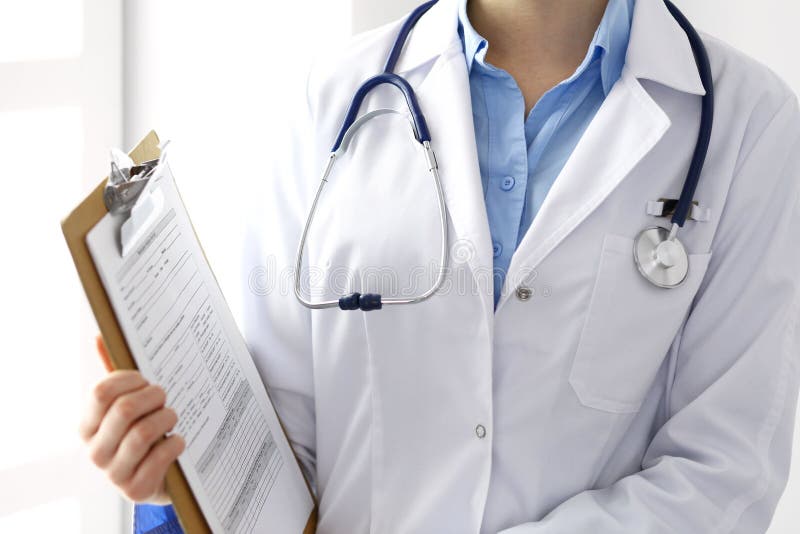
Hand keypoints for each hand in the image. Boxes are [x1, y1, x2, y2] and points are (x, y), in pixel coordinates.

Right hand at [79, 336, 184, 503]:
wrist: (163, 476)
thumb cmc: (145, 431)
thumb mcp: (131, 403)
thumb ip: (116, 375)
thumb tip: (99, 336)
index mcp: (88, 425)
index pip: (101, 392)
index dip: (129, 379)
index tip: (145, 379)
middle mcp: (95, 450)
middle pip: (124, 410)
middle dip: (153, 396)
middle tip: (164, 396)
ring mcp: (113, 473)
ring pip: (143, 433)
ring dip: (166, 418)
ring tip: (172, 416)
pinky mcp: (135, 490)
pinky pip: (159, 457)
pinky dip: (175, 443)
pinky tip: (177, 440)